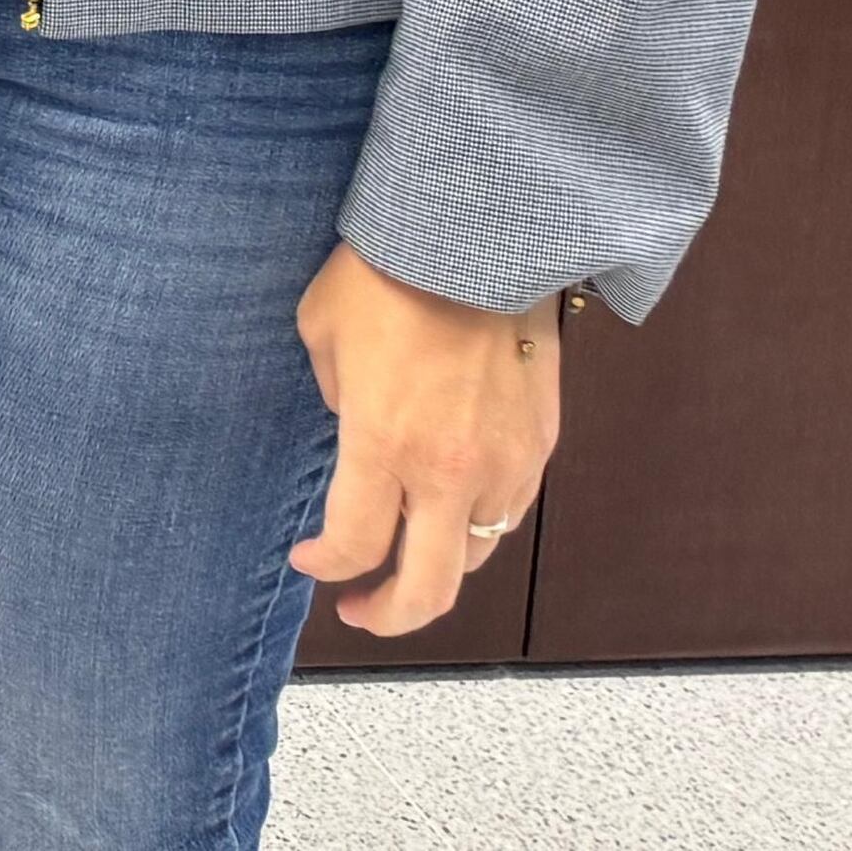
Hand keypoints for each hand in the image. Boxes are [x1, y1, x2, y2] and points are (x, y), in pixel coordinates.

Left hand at [288, 243, 565, 636]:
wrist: (479, 236)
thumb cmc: (387, 275)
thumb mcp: (323, 334)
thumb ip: (336, 402)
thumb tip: (356, 431)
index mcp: (384, 444)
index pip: (356, 545)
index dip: (326, 566)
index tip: (309, 559)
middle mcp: (451, 470)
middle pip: (429, 589)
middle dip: (389, 615)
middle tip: (360, 610)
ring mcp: (506, 464)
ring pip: (476, 555)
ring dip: (438, 568)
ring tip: (407, 559)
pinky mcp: (542, 445)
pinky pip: (510, 511)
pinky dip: (478, 526)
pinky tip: (451, 511)